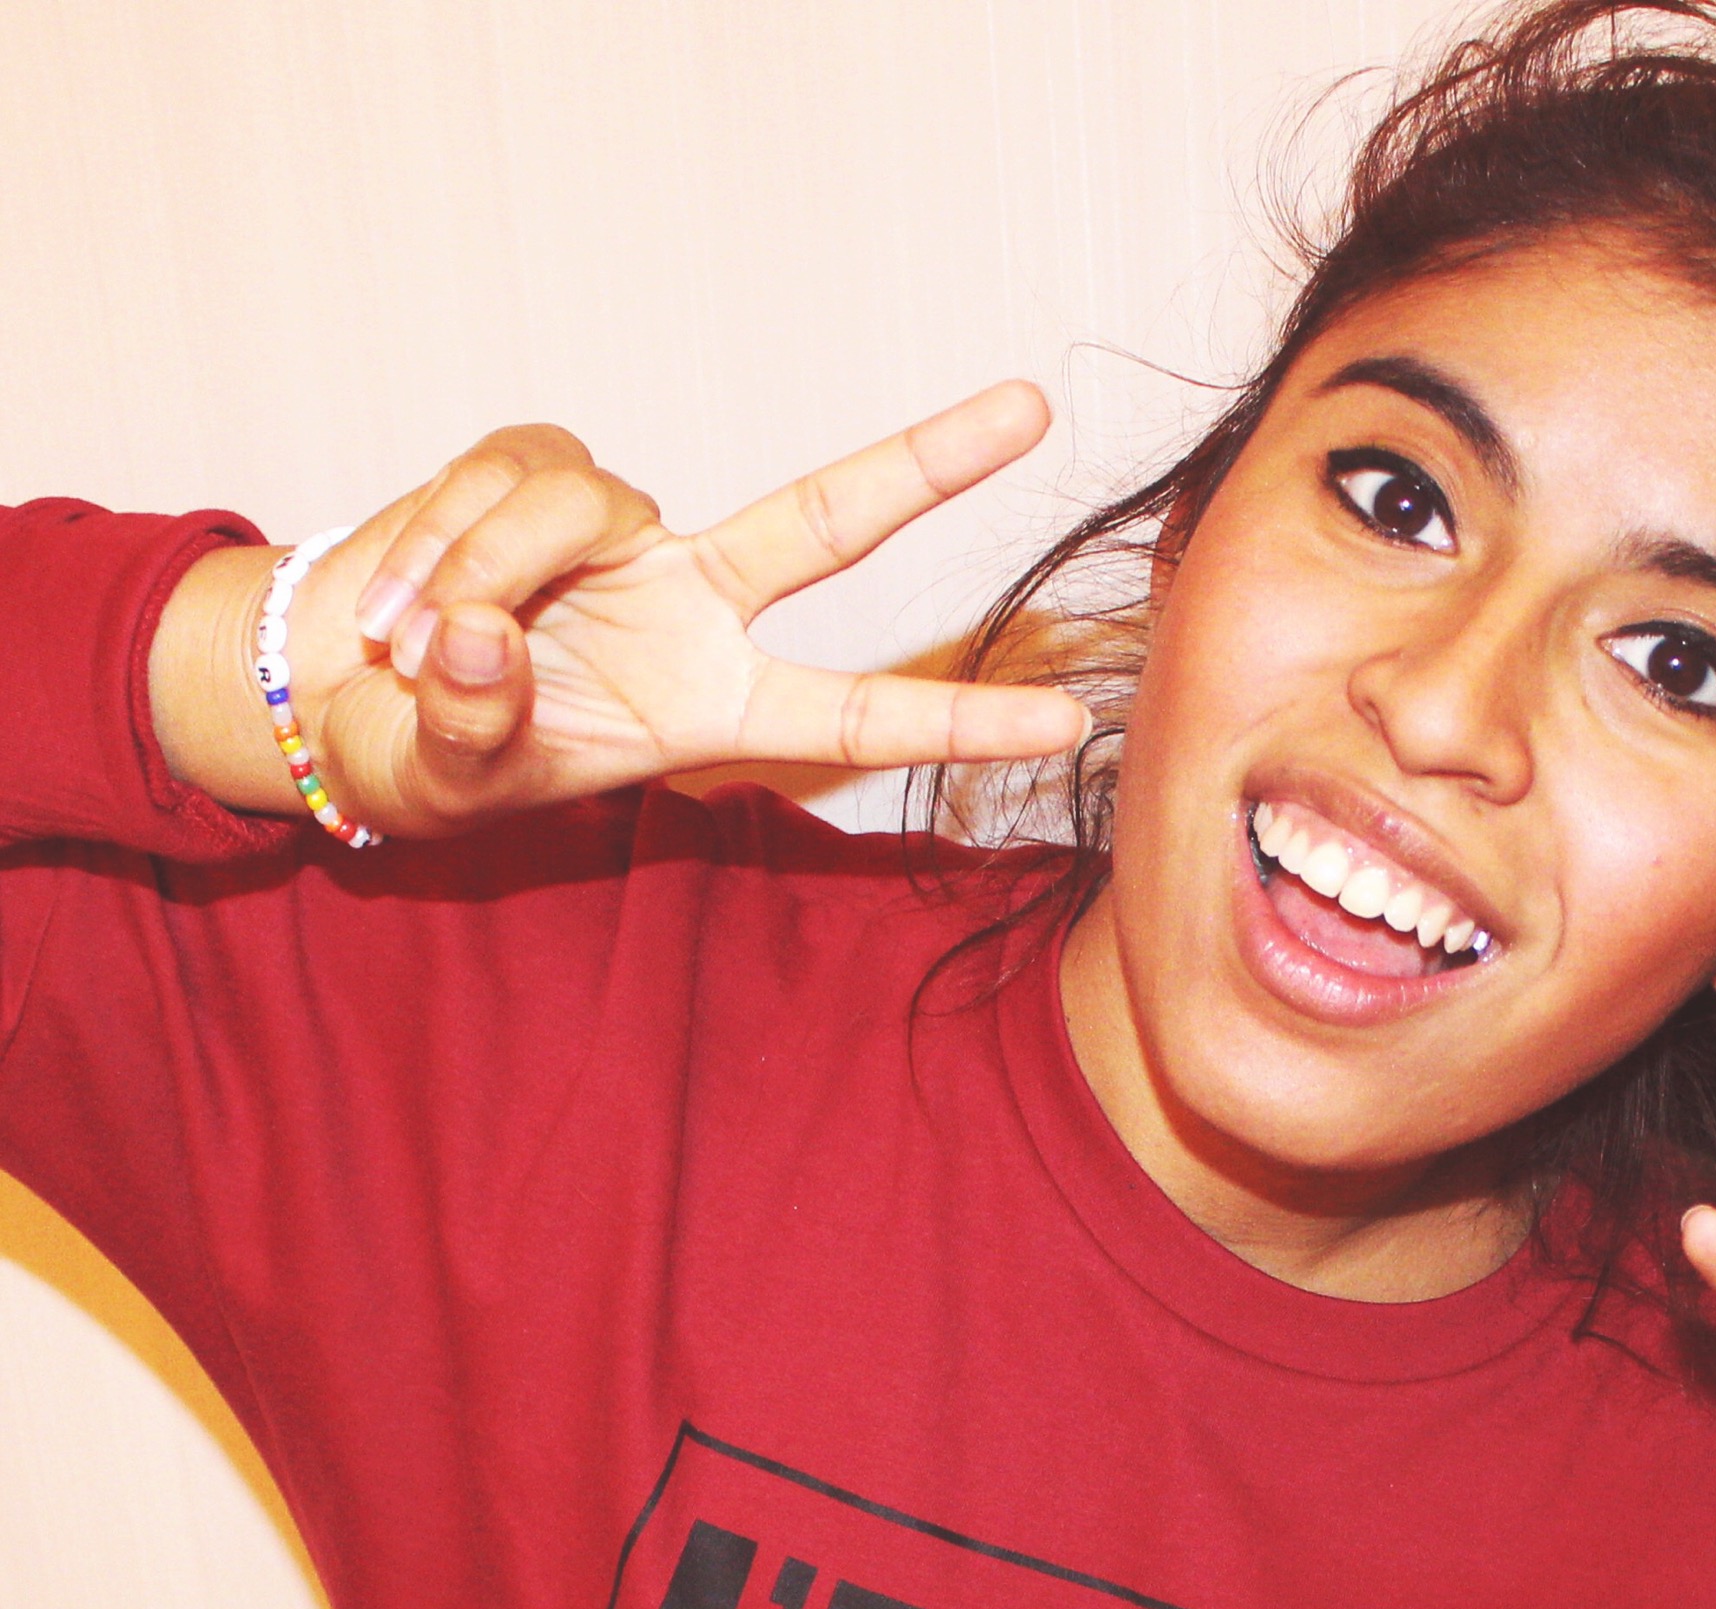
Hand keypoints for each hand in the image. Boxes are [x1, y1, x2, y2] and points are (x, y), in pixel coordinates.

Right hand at [158, 385, 1086, 836]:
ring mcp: (625, 532)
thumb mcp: (452, 778)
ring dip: (476, 570)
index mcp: (712, 708)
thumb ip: (480, 724)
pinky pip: (504, 478)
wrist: (334, 696)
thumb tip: (490, 638)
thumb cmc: (425, 758)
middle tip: (1033, 409)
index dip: (958, 718)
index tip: (1068, 719)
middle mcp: (694, 607)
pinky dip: (435, 539)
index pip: (856, 713)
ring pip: (581, 505)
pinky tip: (396, 598)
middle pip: (827, 521)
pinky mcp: (543, 468)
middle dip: (929, 464)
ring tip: (408, 644)